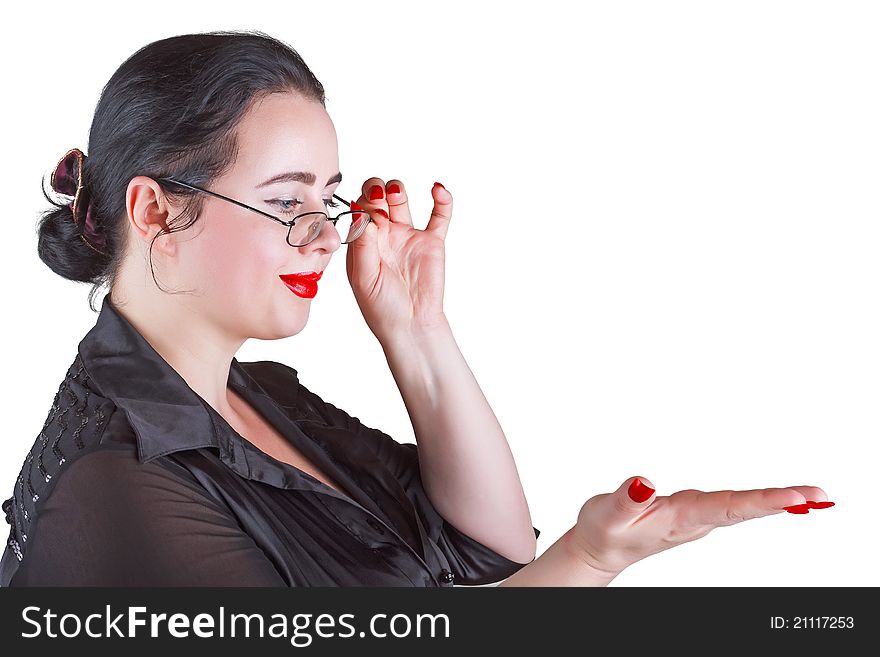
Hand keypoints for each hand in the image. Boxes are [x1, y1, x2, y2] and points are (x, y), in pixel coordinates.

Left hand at [346, 178, 451, 345]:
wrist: (411, 326)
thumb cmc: (382, 308)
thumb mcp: (364, 278)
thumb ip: (362, 246)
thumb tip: (360, 216)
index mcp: (362, 242)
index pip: (356, 210)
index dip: (359, 204)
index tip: (366, 216)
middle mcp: (382, 234)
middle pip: (375, 197)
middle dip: (374, 189)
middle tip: (378, 196)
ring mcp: (407, 235)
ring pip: (401, 200)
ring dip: (397, 189)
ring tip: (396, 193)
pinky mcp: (431, 241)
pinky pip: (439, 215)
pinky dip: (442, 199)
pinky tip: (438, 189)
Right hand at [570, 476, 833, 575]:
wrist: (601, 549)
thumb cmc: (603, 531)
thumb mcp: (606, 514)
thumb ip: (626, 500)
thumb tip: (644, 482)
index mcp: (678, 519)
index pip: (726, 508)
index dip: (761, 501)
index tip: (795, 498)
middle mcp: (694, 520)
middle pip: (743, 509)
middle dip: (781, 501)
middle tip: (820, 495)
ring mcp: (698, 519)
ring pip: (742, 508)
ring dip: (776, 501)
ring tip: (810, 496)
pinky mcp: (696, 513)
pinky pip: (736, 506)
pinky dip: (761, 501)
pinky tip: (781, 500)